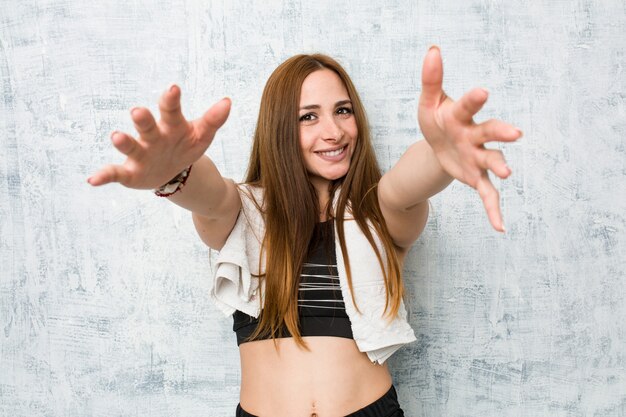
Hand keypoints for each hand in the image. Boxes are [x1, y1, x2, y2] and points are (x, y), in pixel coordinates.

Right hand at [88, 85, 230, 188]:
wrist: (174, 170)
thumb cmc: (186, 145)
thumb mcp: (202, 135)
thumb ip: (213, 120)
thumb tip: (228, 101)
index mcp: (171, 125)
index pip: (171, 110)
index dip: (171, 100)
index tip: (174, 89)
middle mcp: (152, 136)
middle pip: (147, 126)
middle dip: (143, 119)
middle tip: (138, 111)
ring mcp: (139, 153)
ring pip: (130, 146)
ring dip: (123, 142)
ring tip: (116, 137)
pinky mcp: (130, 172)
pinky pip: (115, 173)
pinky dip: (104, 176)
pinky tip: (93, 180)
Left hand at [418, 46, 521, 231]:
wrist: (438, 145)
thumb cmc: (436, 120)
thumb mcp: (428, 103)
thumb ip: (431, 79)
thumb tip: (433, 49)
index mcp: (461, 116)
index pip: (468, 106)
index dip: (474, 100)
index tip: (482, 92)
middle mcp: (475, 136)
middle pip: (490, 133)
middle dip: (501, 133)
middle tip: (515, 133)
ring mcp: (477, 157)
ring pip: (491, 161)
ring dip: (499, 165)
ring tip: (507, 172)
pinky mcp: (475, 177)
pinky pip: (487, 194)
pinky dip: (494, 210)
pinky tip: (500, 228)